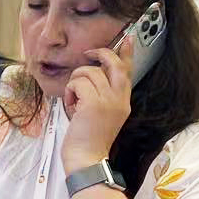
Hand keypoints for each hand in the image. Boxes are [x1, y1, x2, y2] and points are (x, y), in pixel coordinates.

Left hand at [60, 41, 134, 174]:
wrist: (87, 160)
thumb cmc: (88, 140)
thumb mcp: (99, 114)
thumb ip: (100, 95)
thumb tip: (90, 73)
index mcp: (124, 102)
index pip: (128, 72)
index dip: (127, 53)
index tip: (127, 38)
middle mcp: (119, 99)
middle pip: (114, 64)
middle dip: (100, 54)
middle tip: (88, 54)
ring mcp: (108, 101)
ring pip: (89, 71)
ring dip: (75, 80)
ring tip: (73, 98)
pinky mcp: (93, 104)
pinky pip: (78, 82)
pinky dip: (70, 91)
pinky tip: (70, 105)